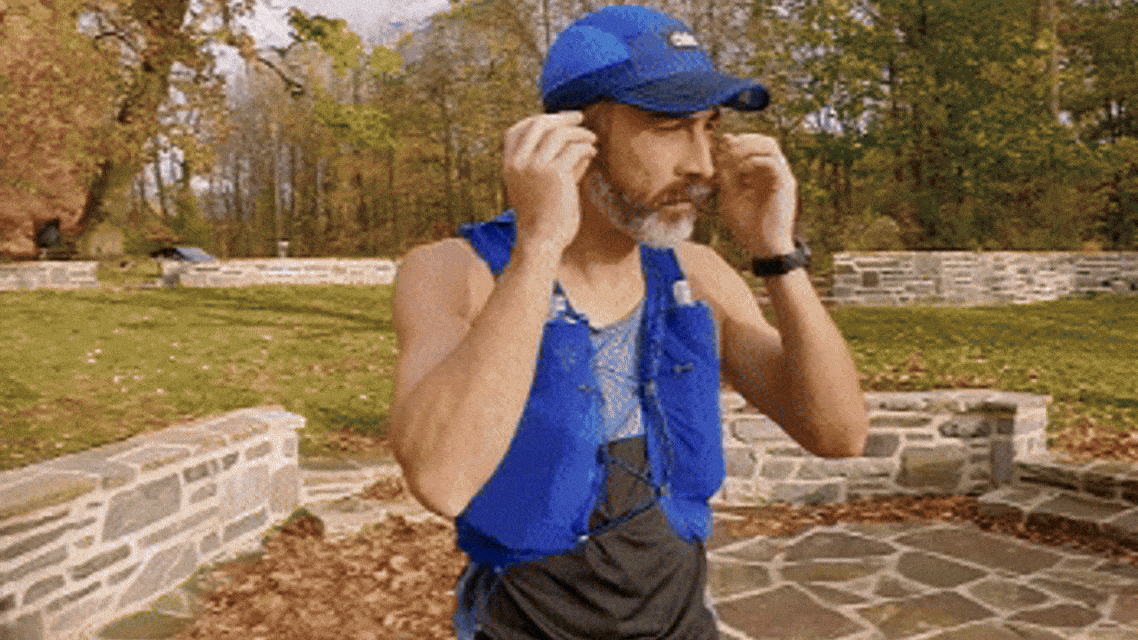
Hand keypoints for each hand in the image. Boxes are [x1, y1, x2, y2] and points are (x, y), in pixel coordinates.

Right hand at [503, 111, 598, 257]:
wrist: (543, 241)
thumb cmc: (544, 218)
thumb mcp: (542, 185)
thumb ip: (553, 162)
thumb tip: (576, 141)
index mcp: (508, 165)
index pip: (515, 130)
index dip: (537, 120)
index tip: (557, 120)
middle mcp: (518, 163)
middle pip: (538, 124)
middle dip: (561, 117)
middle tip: (580, 117)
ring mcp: (534, 167)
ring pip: (558, 134)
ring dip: (579, 132)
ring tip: (592, 138)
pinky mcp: (554, 174)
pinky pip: (574, 149)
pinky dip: (586, 147)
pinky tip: (593, 152)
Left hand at [713, 133, 797, 255]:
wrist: (763, 248)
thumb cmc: (748, 226)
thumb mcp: (730, 195)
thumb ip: (726, 173)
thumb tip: (723, 147)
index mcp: (762, 173)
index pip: (755, 143)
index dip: (738, 140)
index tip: (722, 148)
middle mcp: (774, 172)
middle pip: (765, 139)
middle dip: (744, 140)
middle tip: (728, 151)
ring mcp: (781, 177)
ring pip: (771, 145)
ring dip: (749, 147)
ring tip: (736, 161)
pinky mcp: (785, 185)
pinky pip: (774, 162)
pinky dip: (756, 161)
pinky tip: (743, 173)